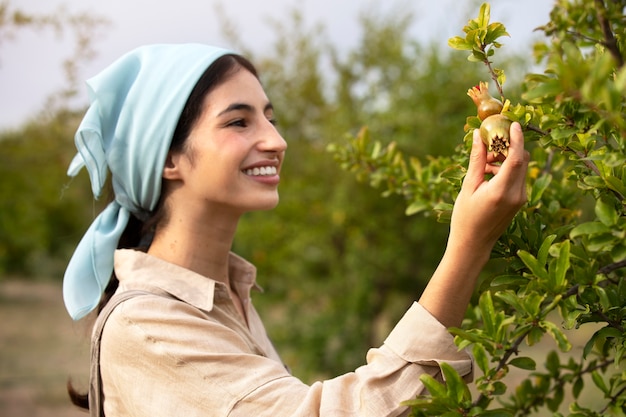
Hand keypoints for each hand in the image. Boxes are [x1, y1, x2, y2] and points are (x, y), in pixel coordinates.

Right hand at [448, 122, 529, 256]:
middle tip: (488, 146)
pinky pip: (518, 177)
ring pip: (521, 167)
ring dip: (505, 159)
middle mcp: (516, 194)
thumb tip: (479, 136)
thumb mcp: (468, 187)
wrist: (473, 244)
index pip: (516, 158)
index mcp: (501, 191)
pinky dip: (506, 169)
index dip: (516, 139)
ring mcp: (521, 198)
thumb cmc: (465, 217)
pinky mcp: (520, 201)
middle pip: (522, 159)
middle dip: (508, 147)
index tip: (512, 124)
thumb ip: (477, 161)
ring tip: (483, 165)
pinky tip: (488, 175)